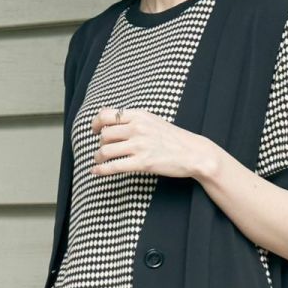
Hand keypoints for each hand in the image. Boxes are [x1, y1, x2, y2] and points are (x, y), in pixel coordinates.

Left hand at [89, 105, 212, 179]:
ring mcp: (139, 145)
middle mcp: (137, 128)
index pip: (106, 115)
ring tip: (99, 161)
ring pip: (106, 150)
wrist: (193, 153)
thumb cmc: (173, 139)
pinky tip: (95, 172)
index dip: (95, 123)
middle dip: (100, 143)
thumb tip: (109, 121)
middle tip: (103, 150)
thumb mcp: (153, 121)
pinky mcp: (142, 162)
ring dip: (98, 157)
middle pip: (104, 134)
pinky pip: (114, 166)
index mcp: (139, 115)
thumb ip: (133, 120)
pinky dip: (101, 170)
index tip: (95, 131)